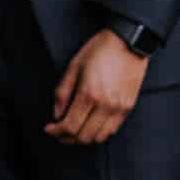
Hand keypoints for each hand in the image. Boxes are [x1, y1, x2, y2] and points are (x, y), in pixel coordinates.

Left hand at [45, 28, 146, 145]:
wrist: (129, 41)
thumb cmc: (100, 49)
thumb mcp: (74, 66)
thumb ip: (62, 93)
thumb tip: (56, 115)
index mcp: (89, 94)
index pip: (70, 126)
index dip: (56, 132)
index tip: (49, 129)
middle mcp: (105, 105)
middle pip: (83, 137)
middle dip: (67, 138)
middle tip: (59, 132)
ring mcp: (119, 108)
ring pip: (98, 138)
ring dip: (83, 138)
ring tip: (74, 131)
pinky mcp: (128, 108)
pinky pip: (112, 130)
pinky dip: (99, 133)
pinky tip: (91, 125)